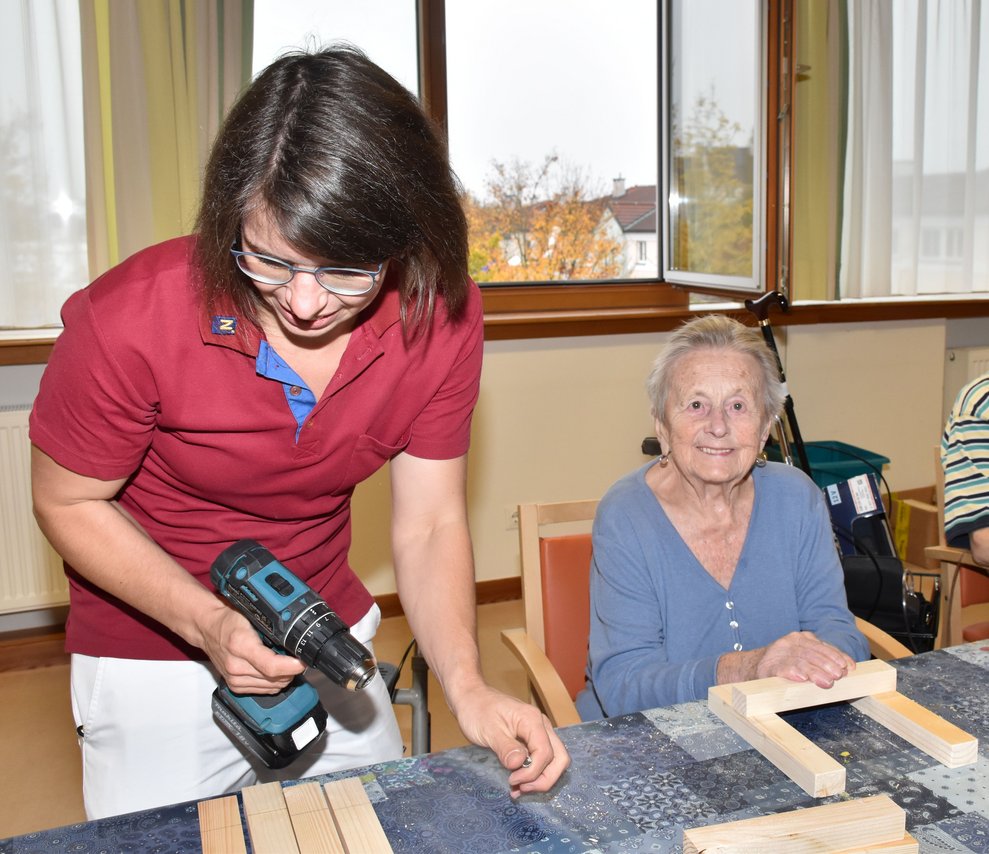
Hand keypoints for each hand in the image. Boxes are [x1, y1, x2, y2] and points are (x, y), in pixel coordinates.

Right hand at [195, 602, 304, 692]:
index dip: (292, 666)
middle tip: (298, 658)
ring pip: (272, 687)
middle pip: (275, 679)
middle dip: (292, 670)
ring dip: (284, 677)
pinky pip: (264, 690)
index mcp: (241, 645)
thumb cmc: (230, 620)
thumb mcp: (253, 615)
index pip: (272, 666)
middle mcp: (235, 666)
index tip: (303, 661)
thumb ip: (272, 627)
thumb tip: (294, 638)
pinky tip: (275, 670)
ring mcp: (234, 679)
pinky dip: (274, 682)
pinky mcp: (235, 686)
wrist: (208, 629)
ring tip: (287, 663)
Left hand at [452, 684, 570, 797]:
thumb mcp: (488, 731)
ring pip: (554, 760)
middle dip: (544, 779)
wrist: (471, 697)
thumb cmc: (477, 710)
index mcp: (532, 720)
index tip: (512, 780)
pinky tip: (519, 781)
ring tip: (518, 788)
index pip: (545, 752)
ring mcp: (539, 732)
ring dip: (541, 779)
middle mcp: (541, 725)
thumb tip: (519, 764)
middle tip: (521, 788)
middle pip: (559, 758)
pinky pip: (543, 759)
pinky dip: (535, 773)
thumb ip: (505, 747)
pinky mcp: (533, 739)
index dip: (532, 772)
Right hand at [754, 631, 855, 687]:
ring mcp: (778, 653)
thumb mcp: (803, 658)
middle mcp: (789, 642)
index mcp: (800, 639)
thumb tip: (847, 668)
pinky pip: (782, 668)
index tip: (848, 667)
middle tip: (838, 675)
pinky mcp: (768, 666)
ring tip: (826, 681)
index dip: (836, 656)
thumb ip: (822, 661)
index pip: (822, 646)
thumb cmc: (783, 664)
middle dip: (827, 664)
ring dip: (815, 671)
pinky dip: (793, 672)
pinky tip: (801, 677)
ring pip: (800, 661)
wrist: (751, 667)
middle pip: (812, 652)